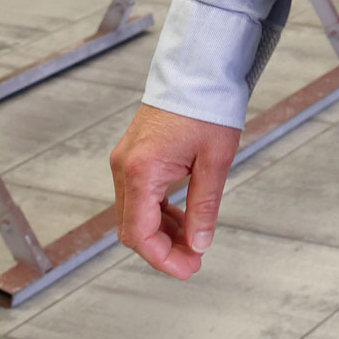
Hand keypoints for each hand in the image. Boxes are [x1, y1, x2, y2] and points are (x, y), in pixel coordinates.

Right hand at [110, 102, 242, 279]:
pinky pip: (139, 195)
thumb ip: (204, 206)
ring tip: (194, 241)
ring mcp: (125, 160)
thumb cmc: (208, 107)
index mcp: (141, 171)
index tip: (187, 270)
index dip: (162, 259)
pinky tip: (184, 218)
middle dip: (162, 249)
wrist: (199, 68)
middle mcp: (124, 167)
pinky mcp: (133, 155)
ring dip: (161, 232)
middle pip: (132, 228)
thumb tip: (198, 245)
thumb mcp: (214, 161)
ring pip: (134, 213)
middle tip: (194, 261)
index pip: (139, 234)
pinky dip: (159, 212)